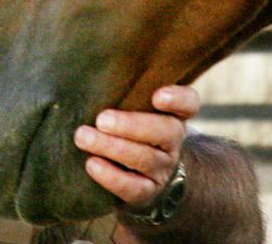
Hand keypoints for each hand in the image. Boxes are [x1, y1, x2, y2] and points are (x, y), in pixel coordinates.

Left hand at [73, 85, 199, 210]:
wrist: (139, 173)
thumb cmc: (128, 127)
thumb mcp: (132, 107)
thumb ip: (123, 93)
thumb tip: (88, 80)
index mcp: (173, 114)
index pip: (188, 103)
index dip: (177, 100)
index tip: (157, 96)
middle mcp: (172, 141)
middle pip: (166, 131)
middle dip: (132, 125)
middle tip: (101, 119)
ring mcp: (162, 168)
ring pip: (146, 158)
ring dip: (112, 147)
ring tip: (83, 137)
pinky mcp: (147, 191)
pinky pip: (134, 187)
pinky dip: (111, 176)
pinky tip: (91, 164)